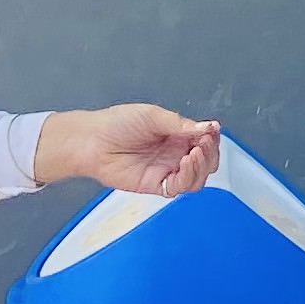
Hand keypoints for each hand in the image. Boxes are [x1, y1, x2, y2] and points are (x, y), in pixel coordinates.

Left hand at [35, 105, 222, 196]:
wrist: (92, 141)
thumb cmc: (116, 124)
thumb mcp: (152, 116)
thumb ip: (181, 124)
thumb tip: (207, 127)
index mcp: (175, 135)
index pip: (204, 141)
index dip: (212, 138)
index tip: (212, 130)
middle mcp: (174, 154)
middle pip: (206, 162)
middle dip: (210, 153)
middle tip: (204, 142)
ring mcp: (166, 170)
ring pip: (197, 177)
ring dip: (202, 166)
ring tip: (195, 152)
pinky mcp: (156, 185)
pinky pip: (180, 187)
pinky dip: (188, 177)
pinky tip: (185, 163)